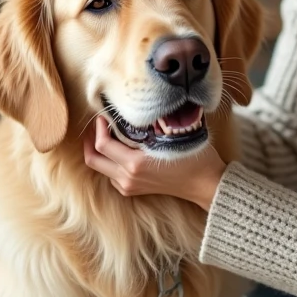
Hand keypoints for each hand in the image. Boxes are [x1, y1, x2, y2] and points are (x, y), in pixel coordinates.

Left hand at [82, 116, 226, 210]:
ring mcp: (130, 186)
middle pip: (93, 159)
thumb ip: (153, 124)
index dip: (99, 127)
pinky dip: (110, 161)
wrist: (206, 185)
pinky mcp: (134, 190)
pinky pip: (112, 175)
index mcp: (135, 164)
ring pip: (101, 168)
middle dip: (90, 140)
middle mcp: (128, 177)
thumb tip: (141, 106)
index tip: (105, 115)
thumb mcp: (174, 136)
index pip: (102, 144)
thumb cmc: (194, 157)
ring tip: (108, 134)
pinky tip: (120, 149)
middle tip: (98, 125)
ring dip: (100, 151)